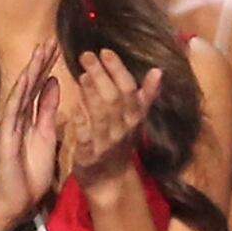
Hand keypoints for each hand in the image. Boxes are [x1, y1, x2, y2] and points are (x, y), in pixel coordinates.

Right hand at [0, 47, 62, 228]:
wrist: (17, 198)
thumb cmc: (31, 169)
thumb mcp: (47, 134)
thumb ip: (49, 110)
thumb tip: (55, 83)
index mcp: (31, 118)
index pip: (40, 88)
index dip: (48, 68)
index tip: (58, 48)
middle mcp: (19, 118)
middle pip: (30, 86)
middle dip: (39, 64)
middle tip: (49, 41)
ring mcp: (11, 126)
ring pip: (21, 95)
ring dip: (29, 73)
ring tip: (38, 53)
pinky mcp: (6, 138)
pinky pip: (14, 114)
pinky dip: (19, 96)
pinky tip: (26, 81)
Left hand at [58, 49, 163, 200]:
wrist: (110, 179)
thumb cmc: (120, 143)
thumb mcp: (136, 119)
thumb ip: (145, 95)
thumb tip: (158, 71)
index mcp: (134, 117)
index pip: (129, 89)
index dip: (118, 70)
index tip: (105, 51)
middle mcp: (123, 128)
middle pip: (115, 98)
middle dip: (102, 75)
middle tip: (86, 55)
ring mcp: (107, 142)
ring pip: (102, 115)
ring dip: (92, 94)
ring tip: (81, 74)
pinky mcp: (90, 155)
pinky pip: (86, 138)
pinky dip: (81, 124)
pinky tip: (73, 110)